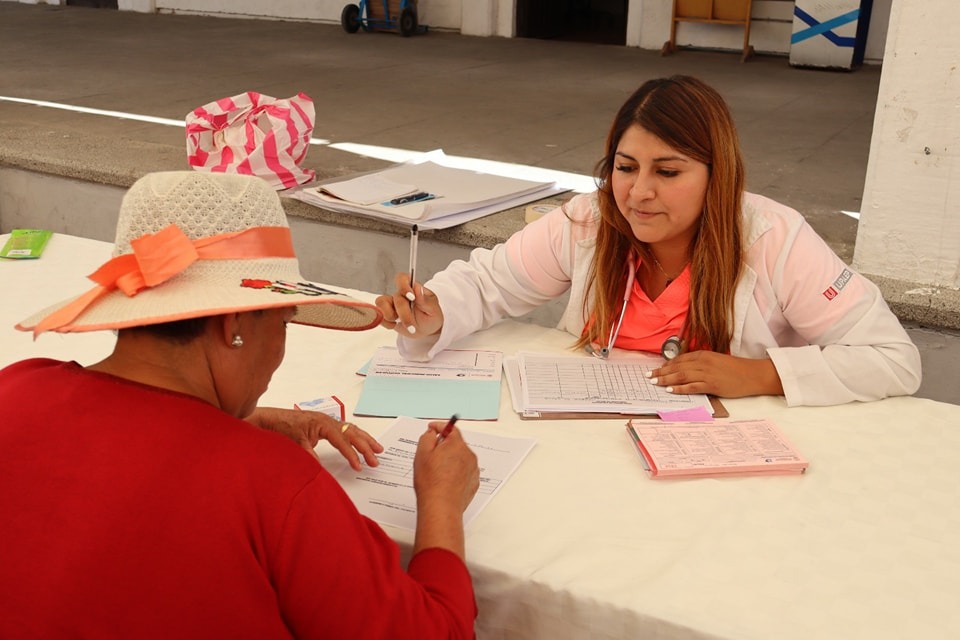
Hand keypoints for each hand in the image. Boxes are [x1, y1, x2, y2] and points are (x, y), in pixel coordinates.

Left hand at [245, 407, 382, 469]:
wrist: (271, 419)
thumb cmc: (282, 427)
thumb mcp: (294, 441)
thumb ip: (307, 452)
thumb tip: (318, 465)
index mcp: (323, 423)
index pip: (342, 440)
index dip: (352, 453)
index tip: (359, 466)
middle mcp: (328, 420)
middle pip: (352, 433)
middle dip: (366, 447)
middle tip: (375, 460)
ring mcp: (328, 422)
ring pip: (352, 430)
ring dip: (365, 440)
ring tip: (378, 450)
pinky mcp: (325, 426)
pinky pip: (345, 430)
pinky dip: (356, 437)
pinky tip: (362, 442)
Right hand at [374, 272, 443, 337]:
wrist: (427, 330)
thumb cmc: (431, 317)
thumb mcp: (434, 309)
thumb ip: (425, 300)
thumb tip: (418, 288)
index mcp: (413, 288)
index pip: (402, 278)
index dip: (404, 286)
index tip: (411, 298)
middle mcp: (400, 294)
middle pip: (396, 297)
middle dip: (404, 314)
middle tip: (411, 325)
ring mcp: (392, 304)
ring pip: (381, 303)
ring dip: (390, 316)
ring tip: (400, 322)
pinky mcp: (386, 314)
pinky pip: (379, 315)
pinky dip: (386, 323)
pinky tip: (395, 325)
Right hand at [410, 421, 478, 558]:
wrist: (441, 506)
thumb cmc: (431, 482)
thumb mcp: (422, 453)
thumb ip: (427, 437)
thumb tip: (432, 432)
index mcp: (457, 445)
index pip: (450, 428)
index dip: (439, 426)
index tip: (432, 428)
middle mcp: (469, 455)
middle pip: (456, 443)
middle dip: (444, 446)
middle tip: (430, 455)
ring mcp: (473, 470)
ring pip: (460, 458)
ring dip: (450, 460)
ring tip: (436, 472)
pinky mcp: (473, 482)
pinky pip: (464, 471)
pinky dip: (455, 472)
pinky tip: (444, 480)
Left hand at [647, 351, 784, 398]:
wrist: (753, 374)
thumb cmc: (736, 369)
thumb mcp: (716, 361)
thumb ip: (702, 363)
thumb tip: (687, 370)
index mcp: (704, 355)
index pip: (680, 359)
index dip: (666, 365)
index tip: (657, 369)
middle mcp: (703, 362)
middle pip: (677, 367)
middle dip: (661, 372)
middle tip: (649, 376)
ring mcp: (707, 373)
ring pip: (681, 376)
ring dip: (666, 379)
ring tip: (654, 383)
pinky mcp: (712, 385)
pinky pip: (692, 386)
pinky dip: (679, 388)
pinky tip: (670, 390)